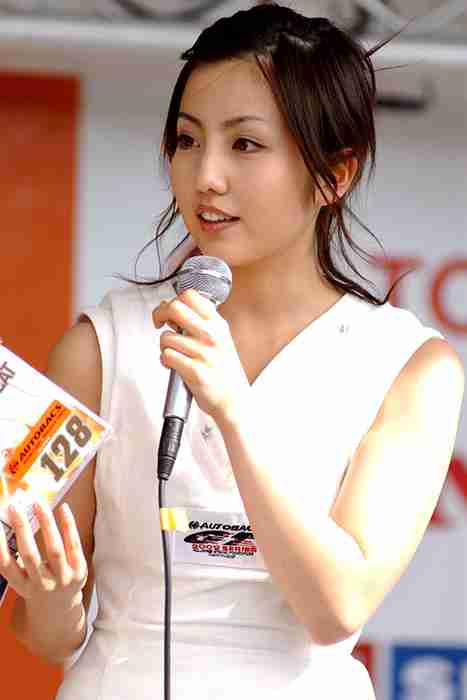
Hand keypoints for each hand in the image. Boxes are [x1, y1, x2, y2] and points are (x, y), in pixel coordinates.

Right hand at [0, 501, 87, 603]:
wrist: (60, 609)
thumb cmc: (36, 585)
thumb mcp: (21, 578)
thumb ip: (13, 559)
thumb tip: (5, 527)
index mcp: (21, 586)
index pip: (7, 566)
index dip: (0, 547)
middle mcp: (41, 584)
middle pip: (30, 555)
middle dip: (21, 529)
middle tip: (15, 507)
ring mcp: (62, 579)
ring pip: (54, 549)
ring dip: (46, 523)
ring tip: (39, 504)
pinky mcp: (79, 571)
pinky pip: (74, 545)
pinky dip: (68, 525)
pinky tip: (63, 509)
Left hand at [153, 289, 250, 425]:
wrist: (234, 399)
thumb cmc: (224, 371)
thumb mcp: (221, 338)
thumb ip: (200, 323)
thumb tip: (171, 310)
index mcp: (218, 324)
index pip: (189, 296)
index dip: (173, 300)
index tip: (169, 312)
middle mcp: (211, 335)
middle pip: (174, 308)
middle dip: (159, 314)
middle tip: (160, 324)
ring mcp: (203, 353)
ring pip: (166, 336)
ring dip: (164, 345)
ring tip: (174, 353)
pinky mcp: (194, 371)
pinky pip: (166, 356)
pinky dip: (164, 361)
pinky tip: (174, 365)